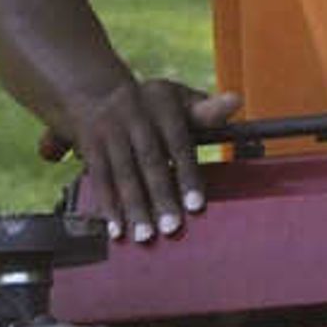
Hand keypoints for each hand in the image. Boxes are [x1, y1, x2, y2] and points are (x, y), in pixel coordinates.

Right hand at [55, 77, 240, 240]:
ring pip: (124, 173)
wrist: (94, 90)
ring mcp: (109, 130)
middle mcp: (135, 115)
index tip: (196, 206)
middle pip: (150, 161)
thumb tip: (236, 101)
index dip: (188, 175)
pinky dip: (108, 206)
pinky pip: (100, 179)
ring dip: (134, 207)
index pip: (179, 143)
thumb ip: (205, 110)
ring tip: (145, 237)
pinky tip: (117, 231)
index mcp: (163, 104)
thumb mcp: (177, 99)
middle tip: (172, 229)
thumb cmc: (150, 104)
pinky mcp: (90, 145)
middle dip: (160, 196)